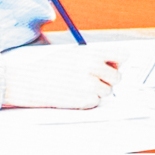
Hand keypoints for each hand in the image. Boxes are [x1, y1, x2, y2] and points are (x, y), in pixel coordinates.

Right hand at [2, 47, 121, 109]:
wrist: (30, 83)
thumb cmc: (48, 68)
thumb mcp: (72, 53)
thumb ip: (93, 56)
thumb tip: (110, 63)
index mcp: (92, 53)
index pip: (123, 56)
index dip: (116, 63)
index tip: (109, 67)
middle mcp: (94, 67)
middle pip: (117, 77)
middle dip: (106, 80)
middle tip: (92, 81)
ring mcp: (90, 84)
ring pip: (108, 91)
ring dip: (97, 92)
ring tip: (79, 88)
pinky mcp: (85, 100)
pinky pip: (96, 102)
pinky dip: (87, 101)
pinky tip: (74, 95)